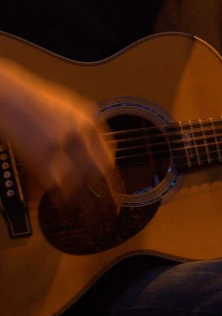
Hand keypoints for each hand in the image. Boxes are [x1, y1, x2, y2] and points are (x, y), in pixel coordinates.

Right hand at [0, 59, 118, 212]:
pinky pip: (59, 186)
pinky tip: (67, 210)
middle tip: (112, 212)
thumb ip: (86, 128)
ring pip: (82, 183)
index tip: (116, 191)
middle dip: (109, 195)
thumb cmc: (36, 101)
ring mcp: (61, 145)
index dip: (113, 177)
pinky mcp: (41, 157)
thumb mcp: (70, 108)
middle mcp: (79, 131)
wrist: (10, 96)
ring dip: (88, 205)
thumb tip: (98, 154)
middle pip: (101, 171)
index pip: (109, 154)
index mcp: (89, 118)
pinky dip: (65, 202)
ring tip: (92, 219)